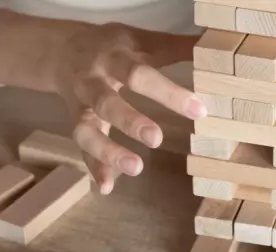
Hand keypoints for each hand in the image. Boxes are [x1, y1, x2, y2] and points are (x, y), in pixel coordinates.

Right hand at [48, 23, 203, 193]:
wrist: (62, 50)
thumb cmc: (112, 47)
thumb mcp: (141, 40)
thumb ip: (175, 46)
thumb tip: (213, 46)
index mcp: (112, 57)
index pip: (138, 74)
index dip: (167, 92)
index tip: (197, 110)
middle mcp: (92, 81)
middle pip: (105, 102)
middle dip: (129, 121)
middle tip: (156, 139)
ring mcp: (80, 106)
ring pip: (86, 130)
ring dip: (107, 151)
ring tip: (135, 168)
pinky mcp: (75, 124)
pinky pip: (81, 148)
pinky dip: (93, 168)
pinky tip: (108, 187)